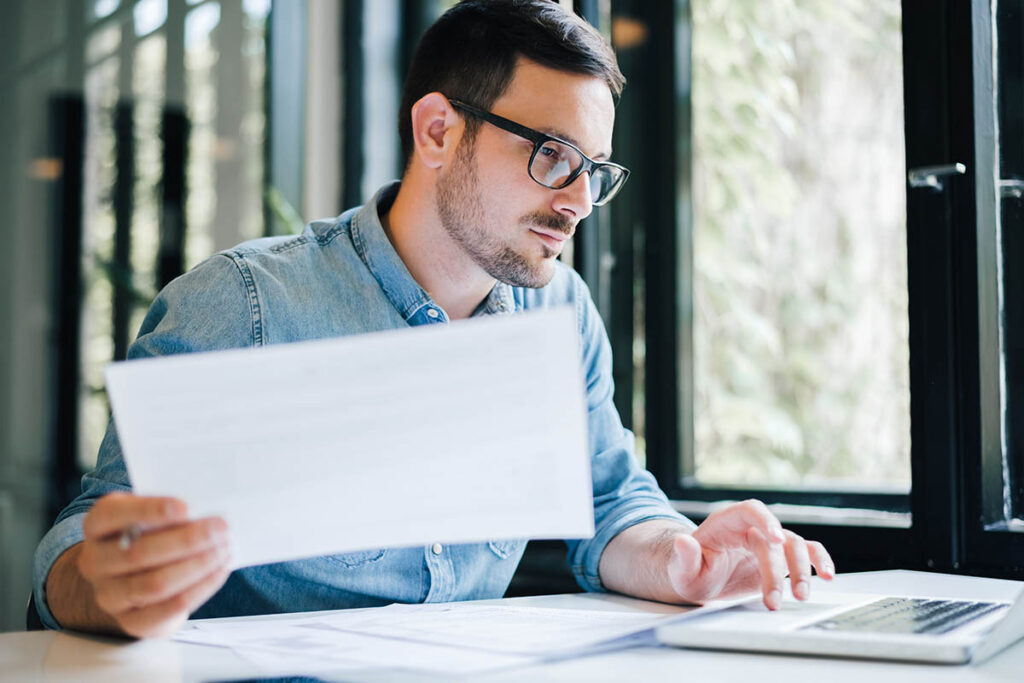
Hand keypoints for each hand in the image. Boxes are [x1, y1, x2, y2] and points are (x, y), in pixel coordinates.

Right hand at [76, 493, 231, 637]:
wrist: (133, 579)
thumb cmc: (148, 535)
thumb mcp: (149, 515)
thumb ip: (169, 510)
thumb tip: (206, 509)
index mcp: (96, 526)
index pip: (111, 515)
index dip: (148, 511)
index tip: (185, 507)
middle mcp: (95, 561)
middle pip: (139, 553)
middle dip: (186, 540)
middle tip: (220, 528)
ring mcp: (109, 595)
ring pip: (155, 584)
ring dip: (196, 565)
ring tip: (224, 549)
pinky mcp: (132, 621)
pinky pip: (168, 608)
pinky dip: (200, 588)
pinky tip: (219, 571)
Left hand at [667, 499, 833, 609]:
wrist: (701, 580)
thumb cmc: (691, 571)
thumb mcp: (681, 570)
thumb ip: (684, 557)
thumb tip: (682, 541)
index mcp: (727, 522)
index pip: (750, 510)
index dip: (765, 521)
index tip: (776, 539)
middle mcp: (751, 528)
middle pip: (774, 539)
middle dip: (777, 570)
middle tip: (774, 600)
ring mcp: (769, 542)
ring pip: (795, 546)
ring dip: (801, 570)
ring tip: (800, 596)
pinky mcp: (780, 558)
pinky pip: (806, 552)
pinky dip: (819, 561)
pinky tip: (827, 575)